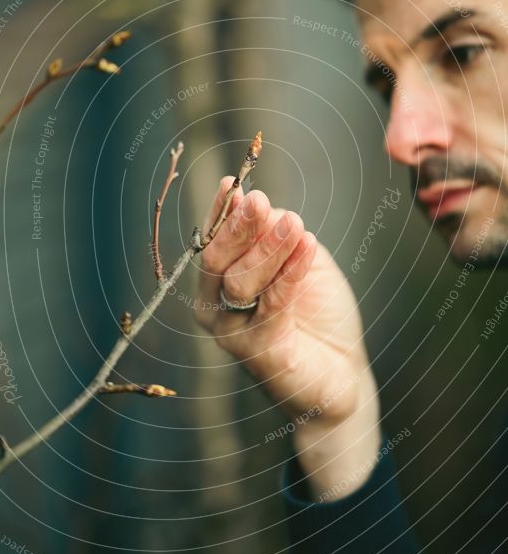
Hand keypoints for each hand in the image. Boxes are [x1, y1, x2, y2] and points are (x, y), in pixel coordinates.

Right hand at [194, 177, 380, 499]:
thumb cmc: (316, 312)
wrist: (341, 370)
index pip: (211, 241)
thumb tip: (256, 203)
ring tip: (295, 224)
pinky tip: (308, 247)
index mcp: (218, 281)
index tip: (234, 183)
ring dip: (268, 248)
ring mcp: (232, 331)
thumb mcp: (297, 262)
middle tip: (260, 202)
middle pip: (216, 260)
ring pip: (240, 282)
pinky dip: (290, 273)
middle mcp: (215, 307)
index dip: (221, 212)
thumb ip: (274, 238)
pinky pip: (272, 304)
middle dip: (239, 227)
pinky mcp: (257, 351)